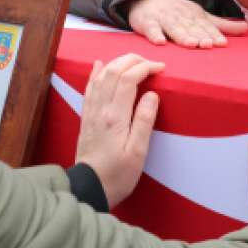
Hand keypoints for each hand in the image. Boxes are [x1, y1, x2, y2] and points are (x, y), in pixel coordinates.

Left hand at [75, 54, 163, 207]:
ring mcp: (91, 111)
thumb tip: (152, 95)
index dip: (145, 67)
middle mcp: (100, 109)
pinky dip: (96, 72)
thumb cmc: (118, 174)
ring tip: (134, 61)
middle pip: (113, 71)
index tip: (160, 68)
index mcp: (115, 116)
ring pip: (101, 76)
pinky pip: (90, 87)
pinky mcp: (86, 116)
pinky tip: (99, 65)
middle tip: (150, 62)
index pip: (128, 79)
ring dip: (117, 62)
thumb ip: (144, 121)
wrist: (89, 187)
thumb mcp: (138, 152)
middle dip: (133, 60)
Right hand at [126, 0, 247, 48]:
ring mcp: (164, 19)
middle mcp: (181, 16)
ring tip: (190, 44)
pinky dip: (155, 35)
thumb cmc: (177, 12)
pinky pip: (151, 29)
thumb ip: (221, 25)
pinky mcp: (148, 23)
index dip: (213, 34)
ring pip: (173, 28)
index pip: (205, 26)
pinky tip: (160, 42)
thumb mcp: (200, 16)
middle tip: (208, 45)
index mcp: (194, 15)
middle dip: (199, 36)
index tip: (222, 43)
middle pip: (191, 28)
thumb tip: (246, 28)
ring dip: (182, 35)